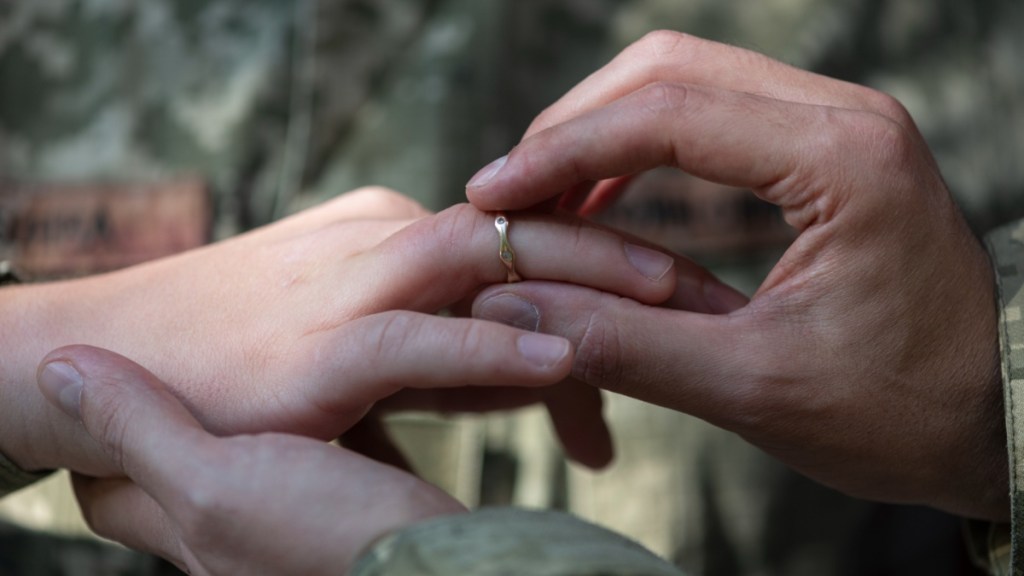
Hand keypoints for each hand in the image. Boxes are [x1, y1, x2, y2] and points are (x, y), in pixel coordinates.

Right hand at [2, 187, 680, 476]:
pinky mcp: (320, 347)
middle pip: (531, 234)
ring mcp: (353, 286)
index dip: (610, 260)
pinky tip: (567, 357)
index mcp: (403, 234)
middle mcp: (388, 240)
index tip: (680, 302)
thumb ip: (455, 353)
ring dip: (590, 278)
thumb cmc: (239, 355)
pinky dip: (496, 345)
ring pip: (491, 263)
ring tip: (680, 300)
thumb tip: (544, 370)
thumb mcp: (366, 346)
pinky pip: (423, 336)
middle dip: (629, 259)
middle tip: (715, 295)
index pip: (529, 235)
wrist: (98, 359)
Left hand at [37, 344, 458, 574]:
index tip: (105, 372)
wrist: (437, 567)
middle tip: (185, 357)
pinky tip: (348, 394)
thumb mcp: (220, 480)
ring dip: (253, 417)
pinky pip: (326, 462)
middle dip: (174, 414)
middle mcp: (235, 530)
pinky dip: (328, 427)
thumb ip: (143, 429)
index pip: (107, 483)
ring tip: (261, 368)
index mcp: (190, 523)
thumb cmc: (330, 538)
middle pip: (177, 471)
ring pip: (253, 462)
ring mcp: (295, 522)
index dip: (97, 429)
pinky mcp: (353, 510)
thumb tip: (58, 371)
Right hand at [467, 32, 1005, 519]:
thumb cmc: (904, 410)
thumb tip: (517, 305)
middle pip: (668, 68)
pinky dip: (643, 147)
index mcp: (841, 161)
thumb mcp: (756, 390)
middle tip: (512, 194)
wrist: (1001, 412)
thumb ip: (628, 346)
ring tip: (544, 199)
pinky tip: (603, 199)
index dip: (562, 152)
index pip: (665, 113)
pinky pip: (713, 115)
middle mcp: (843, 116)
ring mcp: (838, 123)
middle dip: (574, 127)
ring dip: (604, 131)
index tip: (493, 195)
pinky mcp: (826, 148)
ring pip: (686, 79)